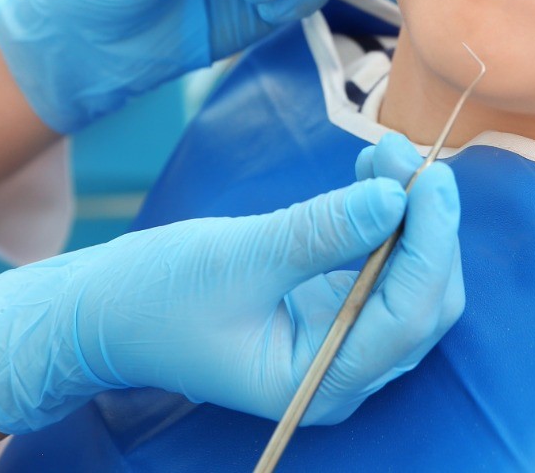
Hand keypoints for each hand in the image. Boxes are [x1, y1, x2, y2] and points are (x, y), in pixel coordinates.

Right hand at [0, 132, 463, 433]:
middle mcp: (341, 372)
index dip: (430, 244)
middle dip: (425, 225)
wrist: (104, 312)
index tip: (431, 180)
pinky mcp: (327, 310)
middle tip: (408, 155)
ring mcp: (337, 343)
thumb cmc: (156, 296)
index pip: (407, 315)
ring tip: (388, 151)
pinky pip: (379, 265)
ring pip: (409, 280)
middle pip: (423, 302)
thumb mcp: (238, 257)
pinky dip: (383, 219)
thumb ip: (319, 231)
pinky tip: (372, 174)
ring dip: (407, 215)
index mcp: (319, 383)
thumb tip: (392, 197)